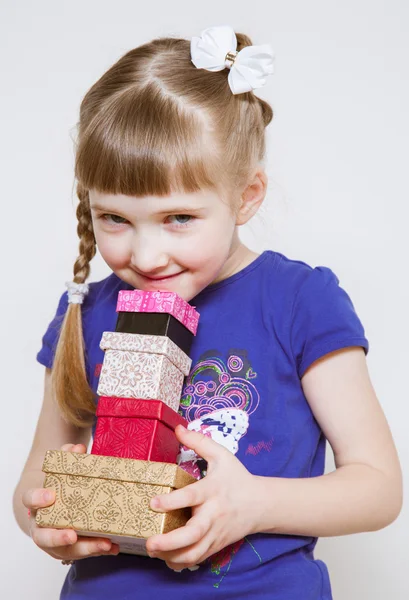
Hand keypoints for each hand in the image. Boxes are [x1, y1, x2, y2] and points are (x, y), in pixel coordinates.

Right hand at [23, 443, 119, 560]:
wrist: (52, 507)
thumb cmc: (57, 487)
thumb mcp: (61, 470)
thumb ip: (68, 457)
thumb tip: (78, 448)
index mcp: (36, 504)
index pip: (30, 500)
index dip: (38, 498)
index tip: (51, 496)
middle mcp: (42, 526)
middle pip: (44, 537)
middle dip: (58, 537)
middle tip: (72, 535)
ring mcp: (54, 541)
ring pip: (66, 550)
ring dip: (86, 548)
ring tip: (105, 544)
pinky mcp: (69, 550)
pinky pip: (83, 552)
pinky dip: (98, 550)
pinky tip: (114, 547)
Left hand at [145, 425, 259, 571]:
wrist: (261, 504)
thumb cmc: (237, 477)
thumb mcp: (221, 455)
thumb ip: (199, 441)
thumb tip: (178, 428)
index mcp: (213, 490)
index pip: (191, 496)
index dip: (172, 501)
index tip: (153, 502)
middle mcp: (213, 514)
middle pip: (193, 534)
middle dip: (170, 542)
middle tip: (149, 543)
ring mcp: (215, 533)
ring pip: (194, 553)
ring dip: (172, 556)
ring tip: (152, 551)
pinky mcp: (216, 545)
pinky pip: (198, 559)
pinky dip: (181, 562)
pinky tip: (166, 558)